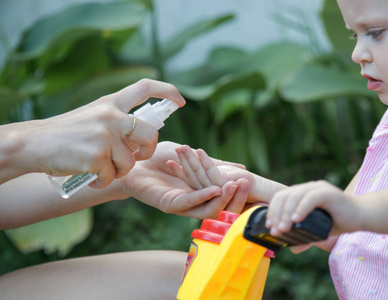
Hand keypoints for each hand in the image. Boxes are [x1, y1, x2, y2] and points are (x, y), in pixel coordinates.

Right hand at [7, 79, 184, 187]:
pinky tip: (91, 176)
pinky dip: (104, 180)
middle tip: (138, 157)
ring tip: (101, 169)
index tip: (180, 100)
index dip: (167, 91)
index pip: (145, 87)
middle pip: (150, 134)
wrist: (33, 143)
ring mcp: (104, 135)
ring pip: (130, 161)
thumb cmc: (65, 133)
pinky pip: (112, 175)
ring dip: (119, 170)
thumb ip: (116, 121)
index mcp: (110, 103)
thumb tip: (143, 134)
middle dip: (149, 150)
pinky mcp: (96, 156)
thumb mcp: (93, 116)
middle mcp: (110, 116)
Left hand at [117, 142, 250, 218]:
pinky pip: (190, 203)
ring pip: (208, 209)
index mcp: (201, 193)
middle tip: (246, 184)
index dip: (238, 191)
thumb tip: (241, 169)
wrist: (133, 160)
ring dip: (222, 199)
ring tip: (233, 187)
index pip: (225, 198)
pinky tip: (215, 189)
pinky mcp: (169, 204)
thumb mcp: (193, 159)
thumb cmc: (160, 158)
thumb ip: (215, 165)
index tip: (249, 179)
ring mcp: (182, 206)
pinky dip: (203, 196)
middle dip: (235, 197)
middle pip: (221, 207)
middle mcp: (193, 203)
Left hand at [266, 180, 363, 251]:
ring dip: (286, 214)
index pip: (280, 198)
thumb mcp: (318, 231)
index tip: (269, 226)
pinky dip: (301, 209)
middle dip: (277, 214)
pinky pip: (311, 198)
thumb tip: (293, 249)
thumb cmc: (339, 221)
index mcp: (302, 193)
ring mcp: (318, 188)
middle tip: (276, 230)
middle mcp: (308, 188)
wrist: (362, 216)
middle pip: (284, 196)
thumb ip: (306, 238)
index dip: (272, 211)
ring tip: (284, 229)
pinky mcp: (328, 193)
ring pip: (294, 196)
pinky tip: (296, 220)